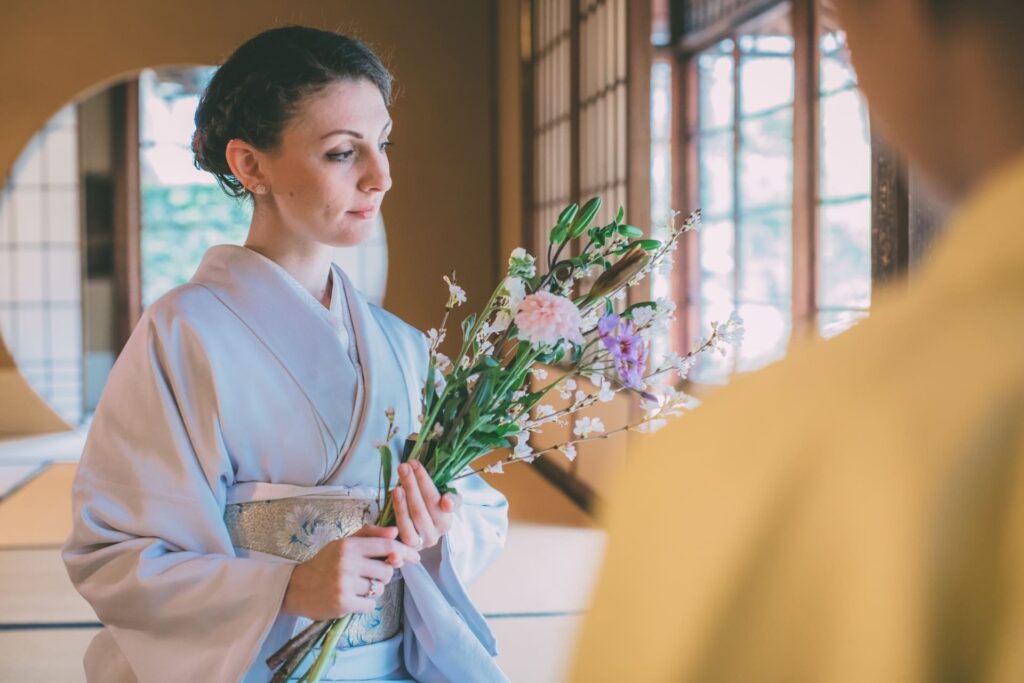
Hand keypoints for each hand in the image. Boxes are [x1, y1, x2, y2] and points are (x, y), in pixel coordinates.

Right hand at [282, 524, 419, 619]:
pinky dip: (364, 604)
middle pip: (387, 571)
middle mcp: (347, 563)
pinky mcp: (343, 603)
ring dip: (372, 590)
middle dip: (383, 575)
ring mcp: (345, 584)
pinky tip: (351, 599)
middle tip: (367, 575)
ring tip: (355, 587)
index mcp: (349, 545)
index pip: (386, 547)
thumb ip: (370, 535)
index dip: (405, 552)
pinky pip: (370, 605)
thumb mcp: (344, 543)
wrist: (297, 587)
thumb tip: (395, 532)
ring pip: (379, 589)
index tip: (415, 558)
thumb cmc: (325, 563)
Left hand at [391, 460, 460, 550]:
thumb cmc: (431, 511)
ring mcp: (419, 543)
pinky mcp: (405, 547)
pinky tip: (393, 497)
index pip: (436, 499)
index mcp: (446, 522)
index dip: (425, 482)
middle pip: (422, 509)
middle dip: (412, 485)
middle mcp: (435, 535)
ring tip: (397, 483)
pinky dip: (397, 512)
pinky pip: (401, 530)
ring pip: (411, 520)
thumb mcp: (445, 502)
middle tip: (403, 467)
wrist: (416, 532)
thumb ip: (452, 499)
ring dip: (402, 501)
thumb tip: (446, 501)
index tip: (415, 465)